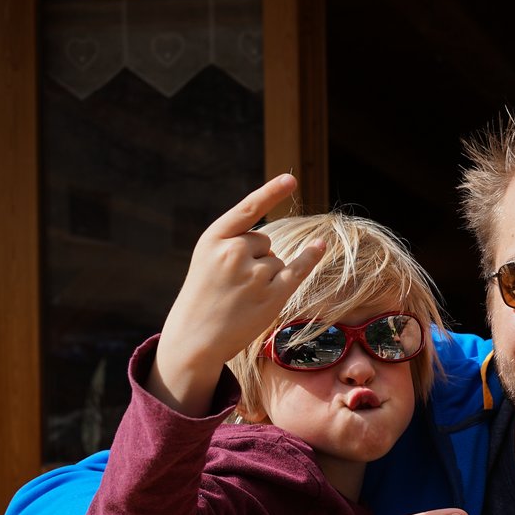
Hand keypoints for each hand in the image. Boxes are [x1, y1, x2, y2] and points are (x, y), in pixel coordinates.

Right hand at [151, 173, 325, 415]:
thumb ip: (236, 242)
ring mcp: (255, 273)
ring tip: (243, 297)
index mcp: (214, 238)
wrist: (194, 336)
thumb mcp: (208, 259)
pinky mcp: (273, 295)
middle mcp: (234, 251)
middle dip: (256, 258)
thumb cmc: (204, 296)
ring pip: (277, 261)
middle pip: (264, 241)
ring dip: (268, 276)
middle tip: (233, 284)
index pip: (248, 209)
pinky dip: (310, 258)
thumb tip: (273, 237)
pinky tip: (320, 245)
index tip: (291, 178)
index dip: (271, 192)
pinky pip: (298, 269)